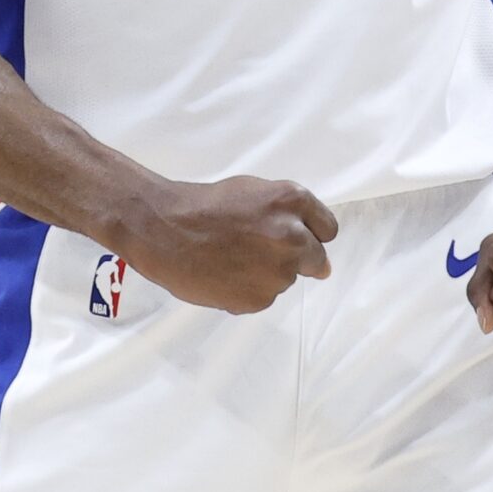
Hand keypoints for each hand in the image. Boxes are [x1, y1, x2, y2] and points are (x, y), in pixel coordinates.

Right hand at [115, 175, 337, 314]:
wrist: (164, 230)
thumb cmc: (208, 205)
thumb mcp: (256, 192)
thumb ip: (292, 216)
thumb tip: (321, 259)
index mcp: (294, 202)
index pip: (328, 230)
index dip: (310, 234)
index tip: (291, 238)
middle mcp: (294, 237)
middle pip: (316, 260)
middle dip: (295, 259)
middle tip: (261, 254)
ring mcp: (278, 271)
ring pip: (285, 280)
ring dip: (267, 274)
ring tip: (232, 260)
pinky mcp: (259, 299)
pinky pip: (262, 298)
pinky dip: (248, 291)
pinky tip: (223, 275)